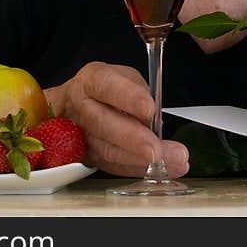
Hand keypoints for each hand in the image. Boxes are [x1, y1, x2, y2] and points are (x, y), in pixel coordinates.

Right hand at [45, 61, 188, 177]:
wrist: (73, 107)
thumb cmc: (105, 90)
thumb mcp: (124, 78)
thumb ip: (139, 93)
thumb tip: (154, 119)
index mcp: (91, 81)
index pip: (106, 86)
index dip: (128, 97)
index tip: (149, 108)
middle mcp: (81, 107)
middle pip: (103, 124)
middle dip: (134, 139)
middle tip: (158, 149)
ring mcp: (80, 135)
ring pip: (108, 151)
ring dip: (141, 160)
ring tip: (173, 161)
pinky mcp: (87, 157)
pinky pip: (113, 165)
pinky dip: (138, 169)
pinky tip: (161, 169)